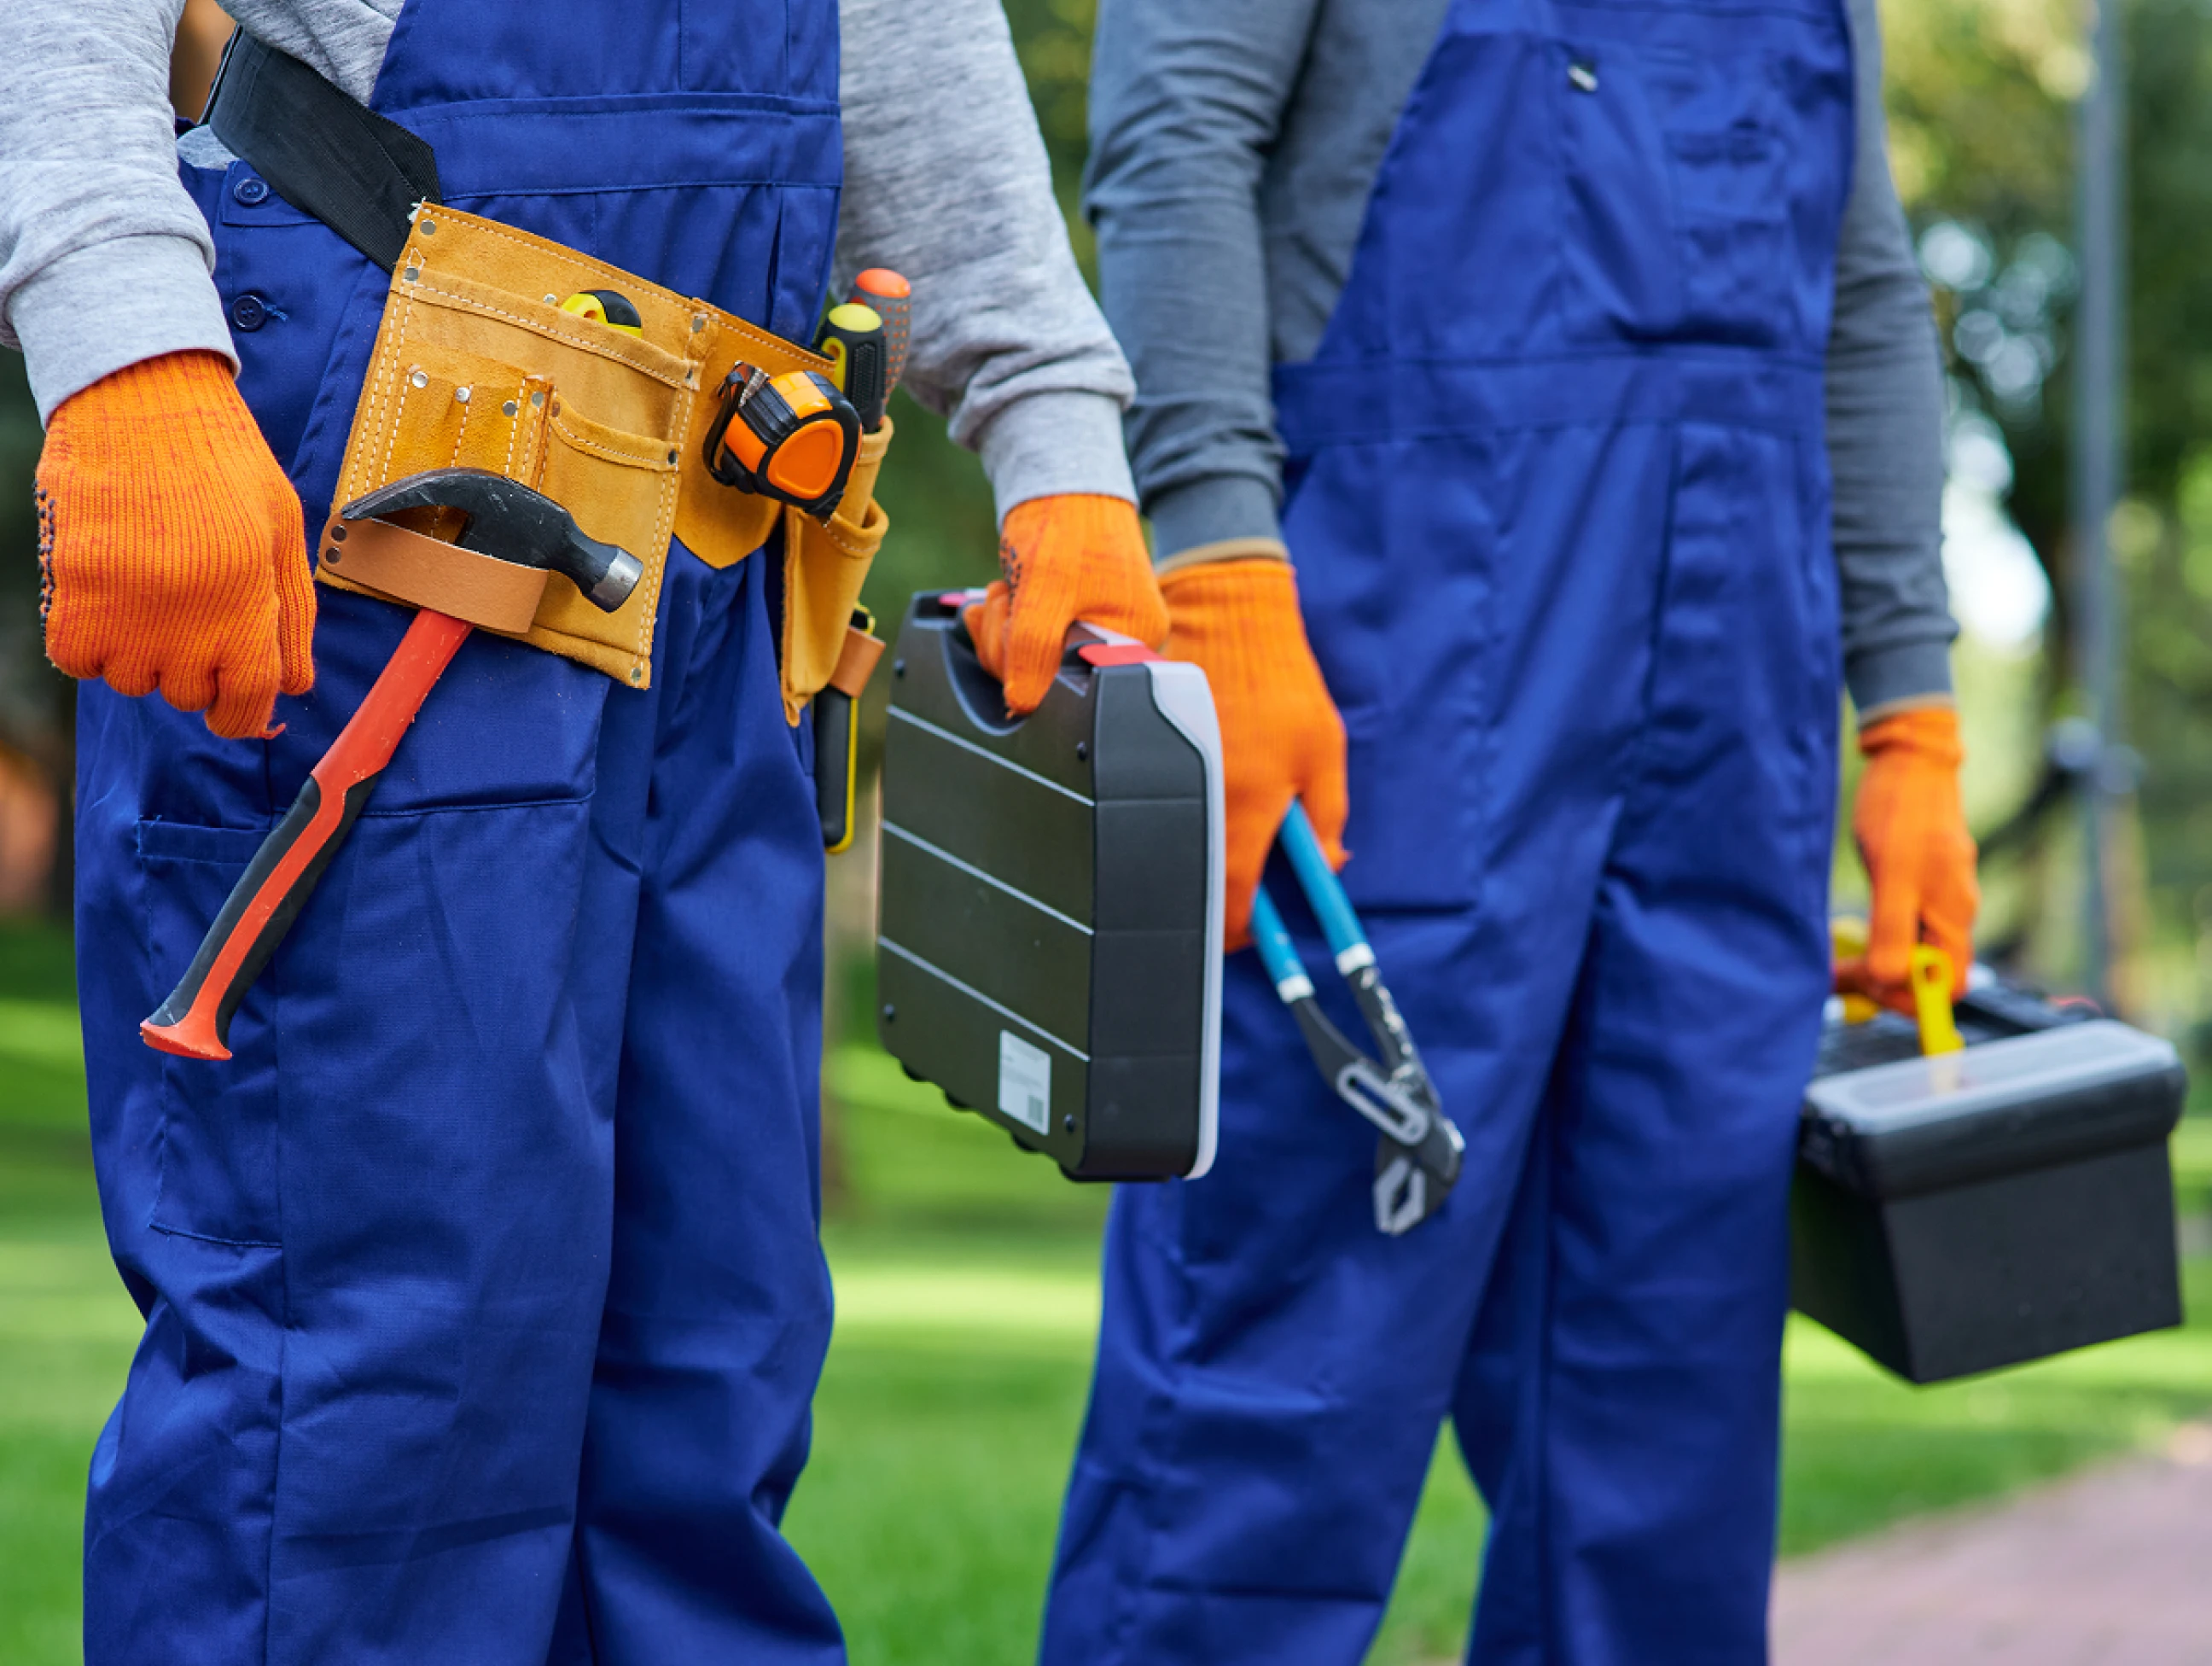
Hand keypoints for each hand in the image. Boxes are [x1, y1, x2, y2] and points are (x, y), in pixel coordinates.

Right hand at [39, 350, 313, 739]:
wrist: (142, 399)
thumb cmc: (225, 463)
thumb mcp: (283, 533)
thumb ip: (290, 615)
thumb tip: (297, 686)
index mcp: (246, 603)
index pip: (244, 703)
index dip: (241, 714)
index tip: (235, 704)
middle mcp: (184, 616)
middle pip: (186, 695)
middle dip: (194, 671)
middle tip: (192, 617)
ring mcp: (122, 606)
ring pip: (130, 680)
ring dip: (140, 655)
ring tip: (151, 598)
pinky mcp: (70, 587)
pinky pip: (75, 657)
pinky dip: (89, 644)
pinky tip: (109, 604)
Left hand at [963, 493, 1168, 714]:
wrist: (1063, 480)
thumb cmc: (1066, 527)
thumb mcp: (1045, 593)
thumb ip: (1033, 650)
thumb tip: (1021, 704)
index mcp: (1133, 639)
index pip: (1073, 687)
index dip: (1028, 670)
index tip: (1008, 635)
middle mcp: (1123, 642)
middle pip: (1049, 679)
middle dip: (1009, 643)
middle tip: (1005, 601)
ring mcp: (1096, 630)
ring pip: (1033, 662)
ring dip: (1004, 627)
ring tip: (1007, 590)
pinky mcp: (1072, 620)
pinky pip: (1032, 642)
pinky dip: (1007, 620)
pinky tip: (1003, 595)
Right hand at [1158, 557, 1346, 948]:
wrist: (1225, 616)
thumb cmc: (1283, 681)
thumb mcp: (1323, 752)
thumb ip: (1325, 819)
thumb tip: (1326, 868)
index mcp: (1247, 806)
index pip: (1232, 902)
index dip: (1242, 935)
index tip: (1256, 939)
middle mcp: (1200, 799)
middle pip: (1195, 885)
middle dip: (1219, 908)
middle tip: (1242, 913)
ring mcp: (1169, 778)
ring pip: (1177, 848)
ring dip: (1202, 863)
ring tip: (1228, 856)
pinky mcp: (1150, 758)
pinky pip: (1163, 808)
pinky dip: (1183, 821)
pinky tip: (1203, 807)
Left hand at [1836, 705, 1978, 1012]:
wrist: (1908, 760)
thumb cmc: (1902, 812)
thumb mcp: (1893, 874)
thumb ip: (1893, 928)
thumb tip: (1888, 979)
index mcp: (1955, 917)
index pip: (1949, 988)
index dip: (1912, 1001)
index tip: (1868, 988)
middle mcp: (1953, 914)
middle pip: (1927, 977)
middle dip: (1885, 985)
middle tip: (1837, 977)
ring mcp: (1937, 900)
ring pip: (1910, 954)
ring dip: (1875, 965)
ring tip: (1834, 961)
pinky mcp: (1918, 885)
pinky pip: (1902, 930)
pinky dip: (1875, 941)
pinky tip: (1848, 934)